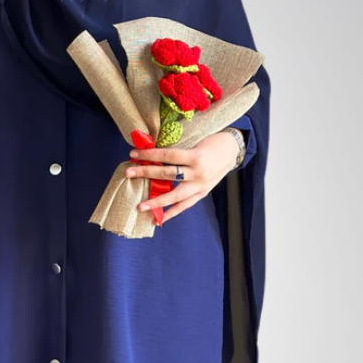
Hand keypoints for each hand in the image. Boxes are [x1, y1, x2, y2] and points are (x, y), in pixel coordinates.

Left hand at [125, 129, 240, 222]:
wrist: (233, 150)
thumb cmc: (212, 143)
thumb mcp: (195, 144)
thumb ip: (177, 154)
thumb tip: (153, 157)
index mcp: (195, 156)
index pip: (167, 156)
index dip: (149, 155)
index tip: (133, 154)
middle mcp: (197, 172)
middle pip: (167, 174)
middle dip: (145, 173)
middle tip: (128, 172)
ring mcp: (200, 185)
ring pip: (174, 195)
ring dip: (156, 201)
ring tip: (140, 207)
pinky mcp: (202, 193)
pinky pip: (185, 205)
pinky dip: (172, 213)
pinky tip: (159, 219)